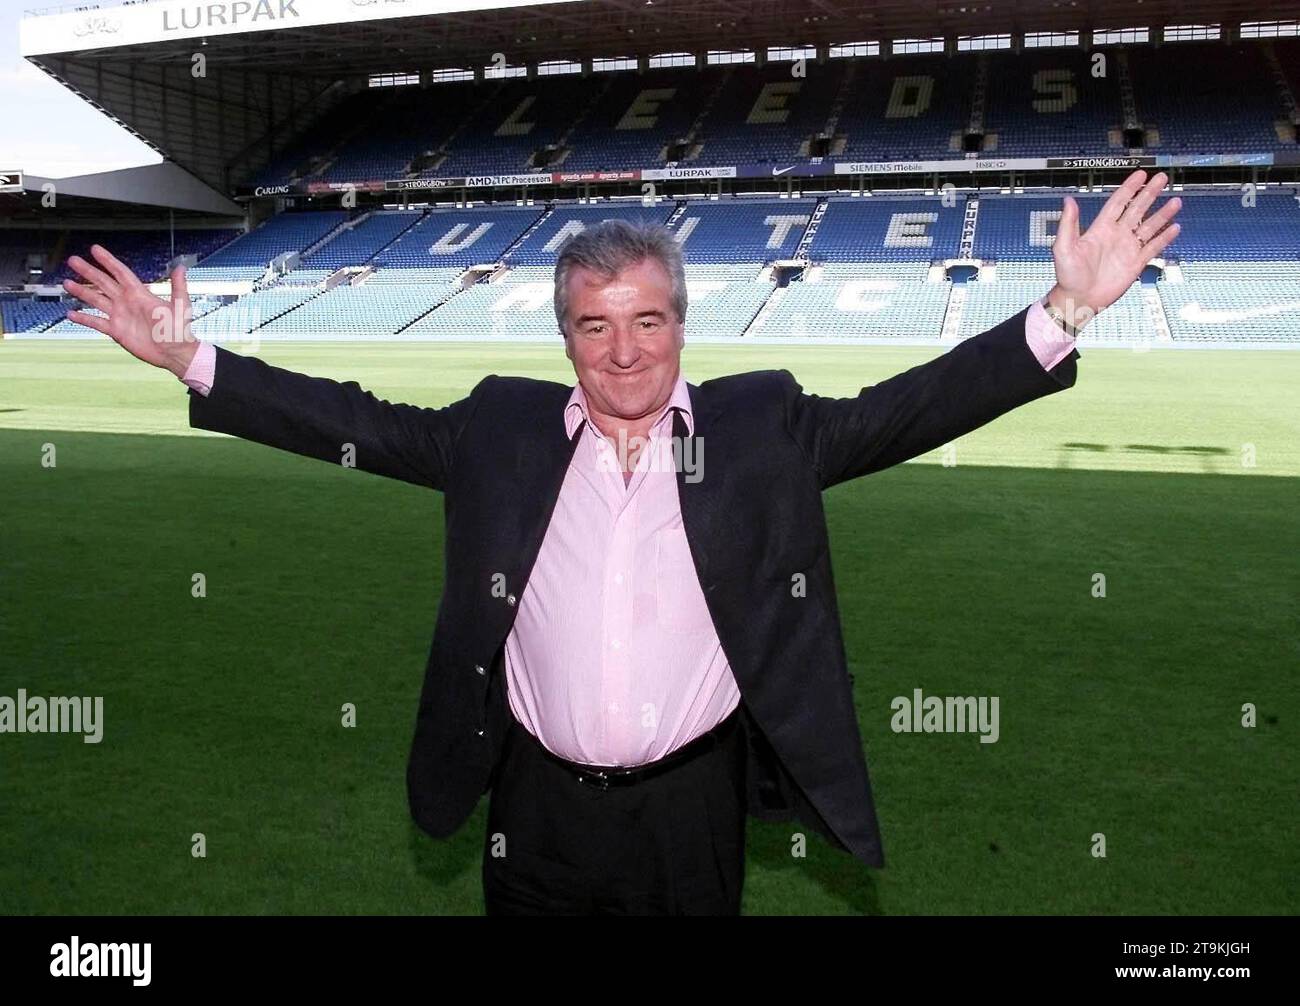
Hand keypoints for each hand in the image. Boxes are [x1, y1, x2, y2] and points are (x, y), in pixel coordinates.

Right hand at [62, 244, 197, 376]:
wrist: (174, 353)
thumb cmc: (179, 330)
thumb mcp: (180, 306)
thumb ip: (178, 286)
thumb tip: (181, 267)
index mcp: (140, 294)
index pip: (120, 273)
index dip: (108, 261)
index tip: (95, 249)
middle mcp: (127, 302)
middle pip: (104, 283)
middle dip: (88, 271)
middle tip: (73, 260)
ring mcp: (120, 316)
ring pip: (96, 300)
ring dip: (82, 292)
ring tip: (67, 283)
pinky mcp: (117, 331)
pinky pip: (96, 323)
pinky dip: (84, 318)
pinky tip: (71, 313)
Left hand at [1048, 169, 1181, 328]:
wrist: (1078, 299)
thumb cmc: (1068, 275)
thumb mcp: (1063, 247)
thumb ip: (1068, 224)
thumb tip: (1068, 200)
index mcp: (1100, 229)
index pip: (1118, 202)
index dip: (1129, 188)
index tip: (1141, 174)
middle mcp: (1116, 235)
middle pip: (1137, 209)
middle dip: (1150, 193)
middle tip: (1162, 178)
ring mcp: (1127, 249)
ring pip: (1149, 227)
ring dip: (1162, 214)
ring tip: (1175, 201)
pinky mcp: (1135, 263)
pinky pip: (1153, 247)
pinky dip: (1164, 238)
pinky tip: (1175, 228)